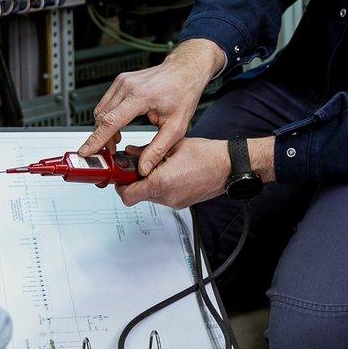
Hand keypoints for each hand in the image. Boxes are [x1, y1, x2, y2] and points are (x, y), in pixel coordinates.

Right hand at [78, 39, 224, 175]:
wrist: (185, 71)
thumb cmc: (183, 93)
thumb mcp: (176, 127)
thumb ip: (158, 149)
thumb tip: (144, 167)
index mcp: (141, 96)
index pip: (111, 121)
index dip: (96, 139)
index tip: (86, 151)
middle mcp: (128, 86)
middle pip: (102, 118)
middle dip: (100, 139)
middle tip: (108, 155)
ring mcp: (122, 82)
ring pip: (101, 111)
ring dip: (103, 129)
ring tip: (115, 143)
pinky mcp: (121, 82)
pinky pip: (106, 103)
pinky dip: (107, 118)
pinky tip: (117, 128)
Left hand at [117, 137, 231, 209]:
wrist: (230, 167)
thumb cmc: (208, 156)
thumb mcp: (173, 145)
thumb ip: (147, 150)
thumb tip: (132, 152)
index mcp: (162, 182)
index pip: (127, 194)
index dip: (119, 184)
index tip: (117, 174)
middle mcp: (167, 197)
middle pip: (137, 194)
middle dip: (134, 179)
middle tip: (137, 165)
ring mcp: (175, 202)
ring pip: (149, 195)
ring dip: (148, 182)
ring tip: (159, 164)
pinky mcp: (181, 203)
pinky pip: (163, 196)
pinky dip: (161, 185)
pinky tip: (170, 171)